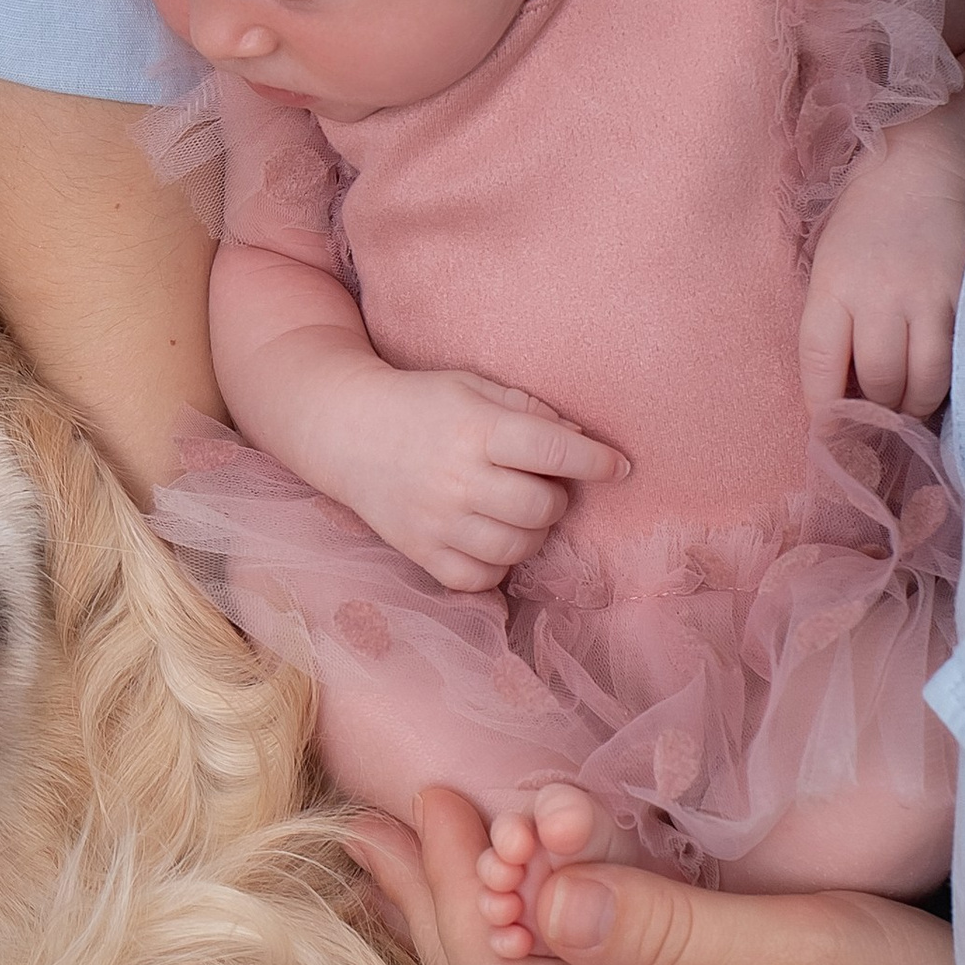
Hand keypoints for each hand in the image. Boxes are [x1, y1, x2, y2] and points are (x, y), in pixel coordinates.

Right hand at [312, 362, 627, 592]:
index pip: (552, 450)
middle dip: (557, 497)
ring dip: (531, 532)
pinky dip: (495, 564)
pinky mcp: (420, 552)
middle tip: (543, 484)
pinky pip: (480, 579)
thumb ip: (528, 409)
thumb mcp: (472, 386)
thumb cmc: (420, 403)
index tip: (619, 466)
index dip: (596, 460)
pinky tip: (488, 537)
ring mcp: (437, 521)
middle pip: (540, 507)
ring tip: (518, 511)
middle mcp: (457, 479)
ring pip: (516, 549)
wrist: (345, 430)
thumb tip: (580, 439)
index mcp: (475, 429)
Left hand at [798, 102, 964, 416]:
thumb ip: (836, 322)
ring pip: (924, 381)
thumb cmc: (869, 216)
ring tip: (915, 404)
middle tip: (883, 420)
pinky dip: (953, 380)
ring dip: (918, 403)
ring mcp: (930, 295)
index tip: (832, 433)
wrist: (926, 161)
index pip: (820, 366)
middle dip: (879, 411)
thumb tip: (844, 392)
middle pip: (878, 381)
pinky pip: (962, 358)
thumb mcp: (831, 263)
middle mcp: (879, 294)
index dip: (826, 410)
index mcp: (833, 285)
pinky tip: (947, 381)